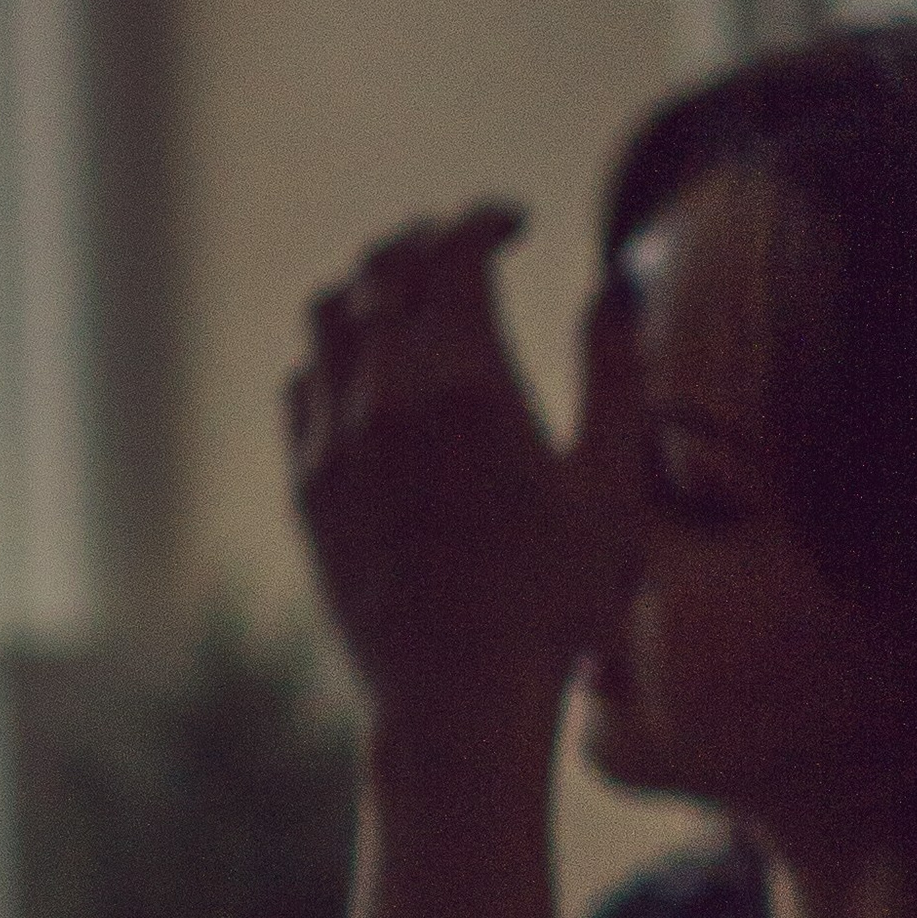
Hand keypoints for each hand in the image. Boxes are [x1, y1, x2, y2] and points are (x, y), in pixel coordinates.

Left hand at [284, 205, 635, 767]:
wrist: (456, 700)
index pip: (455, 251)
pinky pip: (299, 385)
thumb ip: (617, 373)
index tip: (514, 224)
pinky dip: (331, 356)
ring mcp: (332, 442)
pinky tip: (366, 376)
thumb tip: (612, 287)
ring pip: (327, 315)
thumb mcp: (613, 486)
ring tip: (409, 297)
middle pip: (384, 266)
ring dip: (370, 287)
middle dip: (426, 239)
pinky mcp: (305, 487)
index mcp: (467, 384)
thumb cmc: (554, 603)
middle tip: (461, 246)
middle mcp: (386, 399)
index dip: (484, 218)